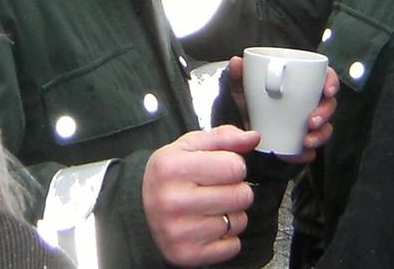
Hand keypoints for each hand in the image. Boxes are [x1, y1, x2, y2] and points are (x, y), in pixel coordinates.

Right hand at [143, 125, 259, 265]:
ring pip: (239, 221)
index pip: (235, 166)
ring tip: (210, 208)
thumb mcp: (189, 147)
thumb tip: (253, 137)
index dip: (233, 165)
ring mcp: (179, 231)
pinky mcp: (188, 254)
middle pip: (241, 195)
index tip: (220, 168)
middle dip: (235, 190)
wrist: (140, 208)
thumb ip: (223, 138)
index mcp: (172, 167)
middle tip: (216, 189)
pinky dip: (226, 238)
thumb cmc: (168, 175)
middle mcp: (173, 201)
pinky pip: (233, 246)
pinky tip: (208, 227)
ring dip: (231, 214)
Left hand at [226, 56, 338, 164]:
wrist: (244, 128)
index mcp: (302, 83)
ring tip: (306, 141)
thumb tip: (237, 61)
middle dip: (325, 114)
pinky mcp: (301, 142)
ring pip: (325, 128)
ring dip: (320, 135)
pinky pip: (311, 149)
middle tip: (312, 121)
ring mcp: (308, 124)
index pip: (325, 77)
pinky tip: (301, 153)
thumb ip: (239, 74)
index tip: (327, 91)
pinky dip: (307, 153)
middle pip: (328, 104)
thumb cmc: (250, 101)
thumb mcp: (243, 88)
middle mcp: (310, 103)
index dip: (331, 82)